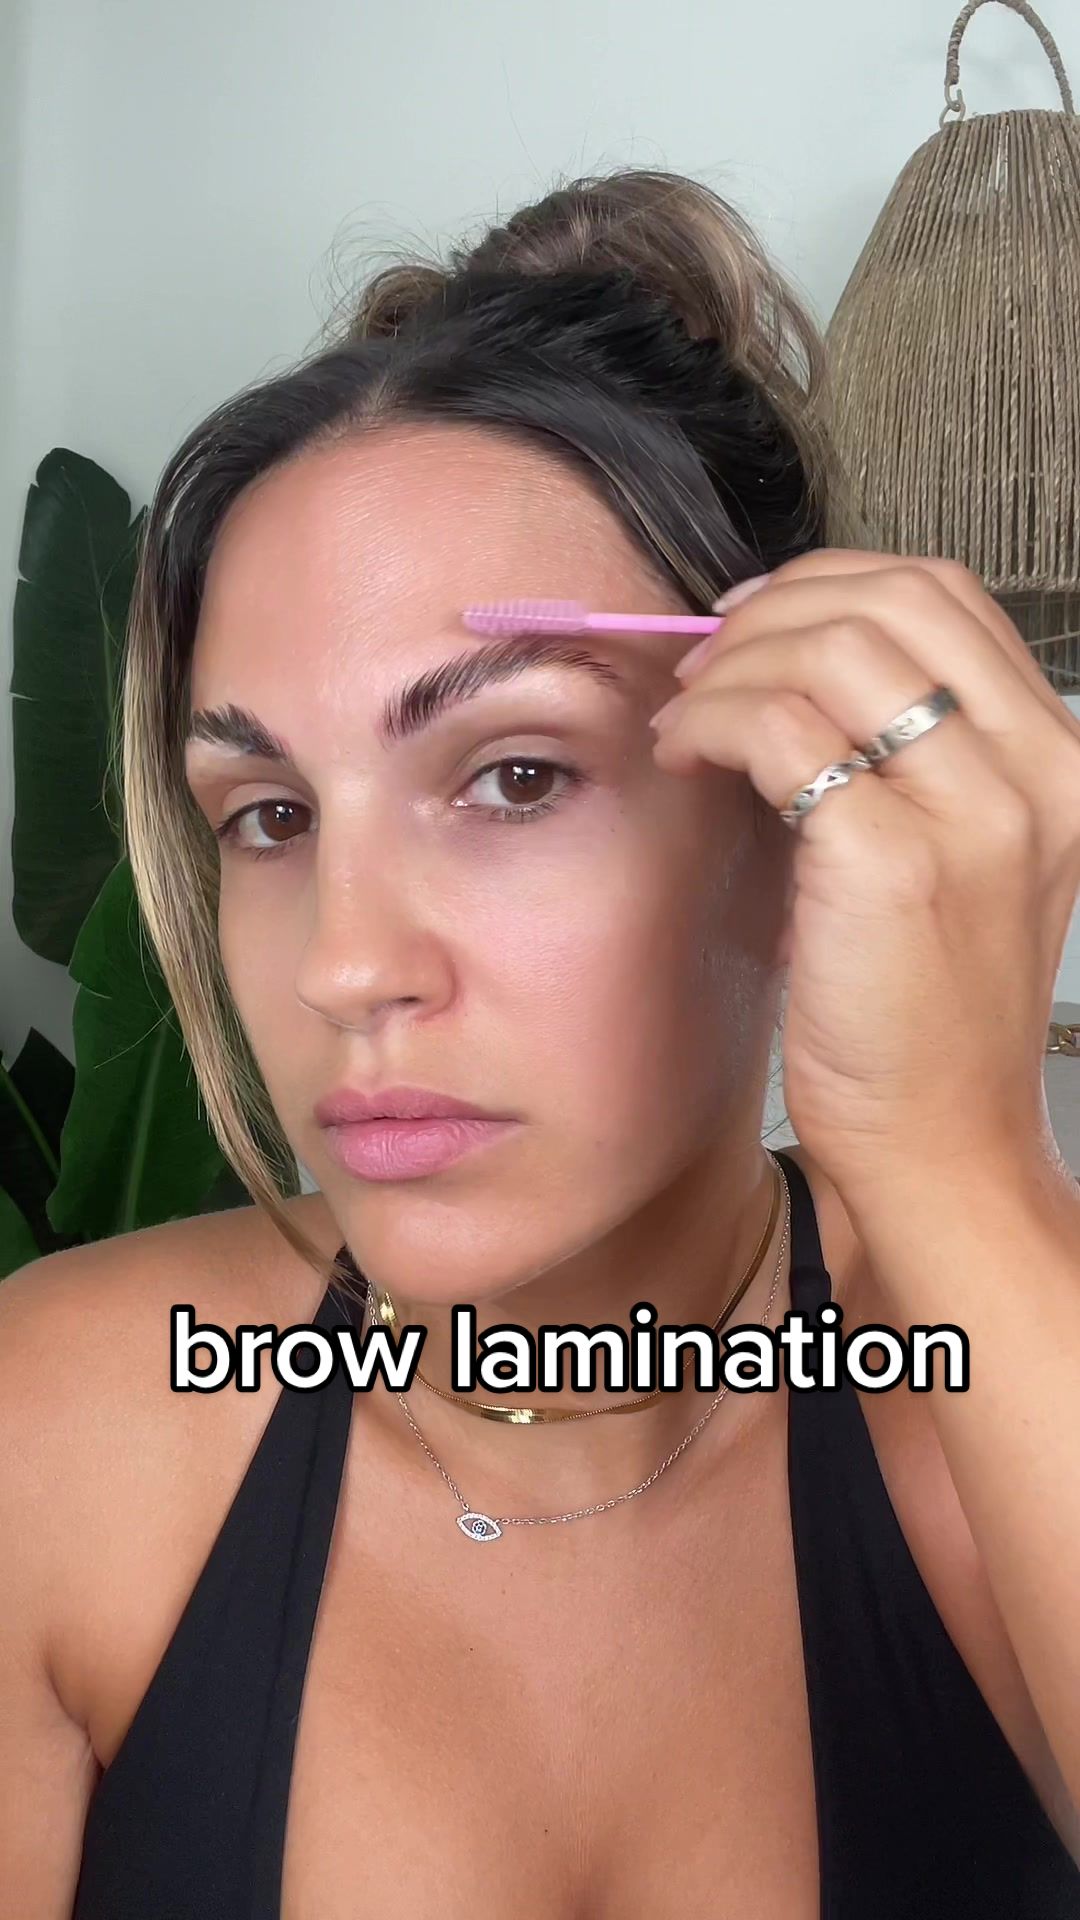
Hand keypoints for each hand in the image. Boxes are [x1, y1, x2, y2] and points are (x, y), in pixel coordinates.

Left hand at [649, 550, 1079, 1201]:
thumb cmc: (925, 1013)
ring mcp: (972, 815)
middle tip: (701, 665)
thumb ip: (909, 756)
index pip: (944, 597)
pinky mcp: (890, 861)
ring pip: (828, 650)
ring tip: (684, 719)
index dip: (829, 583)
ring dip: (727, 669)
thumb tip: (788, 658)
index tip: (754, 622)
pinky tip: (683, 760)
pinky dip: (709, 725)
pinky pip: (776, 729)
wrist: (941, 1144)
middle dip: (768, 613)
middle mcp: (1036, 774)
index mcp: (1057, 762)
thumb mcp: (956, 861)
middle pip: (887, 601)